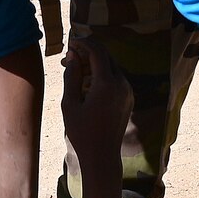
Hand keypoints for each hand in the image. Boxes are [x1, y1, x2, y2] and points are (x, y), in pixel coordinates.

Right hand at [59, 39, 132, 157]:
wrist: (102, 155)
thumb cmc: (82, 132)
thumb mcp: (70, 103)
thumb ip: (72, 76)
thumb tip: (72, 56)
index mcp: (106, 84)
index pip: (97, 51)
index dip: (83, 43)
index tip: (71, 41)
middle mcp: (121, 84)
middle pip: (106, 57)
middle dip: (88, 52)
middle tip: (69, 56)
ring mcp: (127, 91)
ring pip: (111, 67)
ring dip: (94, 64)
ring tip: (75, 71)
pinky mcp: (128, 99)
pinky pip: (116, 79)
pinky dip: (102, 75)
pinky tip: (87, 83)